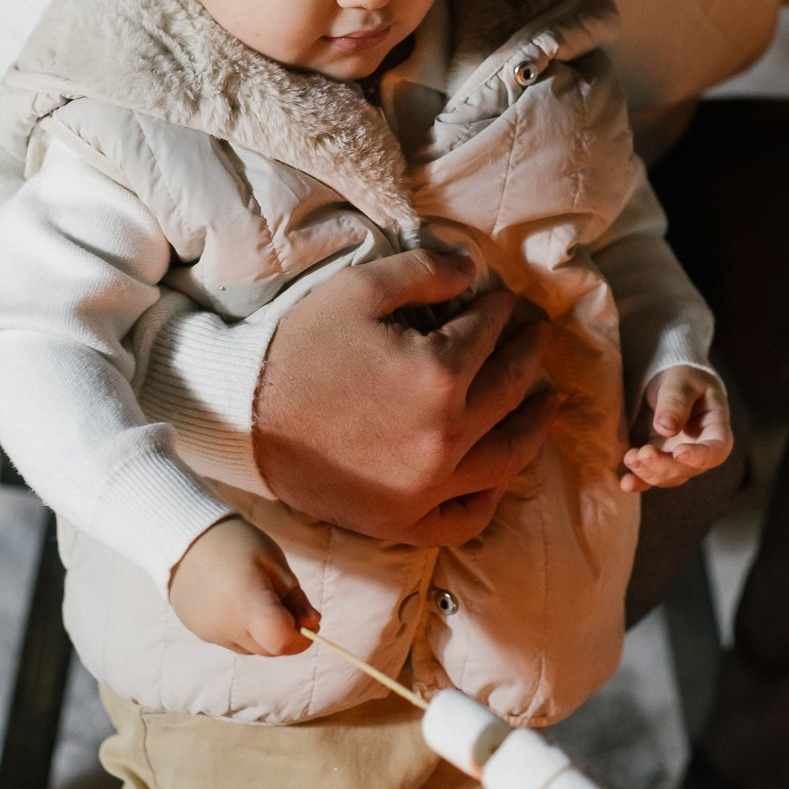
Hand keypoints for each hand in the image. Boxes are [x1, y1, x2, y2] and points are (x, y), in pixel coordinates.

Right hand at [168, 516, 320, 655]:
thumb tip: (314, 624)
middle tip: (280, 600)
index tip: (305, 619)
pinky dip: (242, 630)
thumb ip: (296, 599)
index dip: (301, 637)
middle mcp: (226, 626)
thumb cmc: (236, 543)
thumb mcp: (274, 563)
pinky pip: (232, 641)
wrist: (185, 536)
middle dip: (283, 633)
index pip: (281, 642)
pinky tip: (235, 601)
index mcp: (247, 603)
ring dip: (262, 633)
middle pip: (269, 649)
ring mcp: (210, 632)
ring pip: (252, 648)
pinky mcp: (200, 632)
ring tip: (254, 596)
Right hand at [253, 248, 553, 545]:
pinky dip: (492, 498)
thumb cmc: (298, 349)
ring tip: (547, 399)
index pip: (489, 332)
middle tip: (536, 335)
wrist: (241, 418)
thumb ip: (424, 270)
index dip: (501, 308)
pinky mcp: (404, 520)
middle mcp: (446, 435)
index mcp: (437, 374)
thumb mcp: (358, 290)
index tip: (504, 298)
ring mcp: (429, 486)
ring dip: (535, 421)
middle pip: (511, 387)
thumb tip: (473, 268)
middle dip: (529, 352)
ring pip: (509, 455)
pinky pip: (467, 518)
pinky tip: (502, 475)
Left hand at [621, 365, 732, 491]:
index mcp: (715, 429)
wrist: (669, 384)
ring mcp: (678, 459)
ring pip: (668, 477)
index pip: (715, 450)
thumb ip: (676, 402)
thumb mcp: (681, 382)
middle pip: (687, 469)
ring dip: (648, 473)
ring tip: (630, 457)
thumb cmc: (683, 378)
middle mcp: (699, 450)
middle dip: (664, 466)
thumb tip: (667, 428)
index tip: (679, 452)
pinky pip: (650, 478)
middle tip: (643, 453)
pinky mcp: (659, 461)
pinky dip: (638, 482)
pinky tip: (625, 483)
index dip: (700, 456)